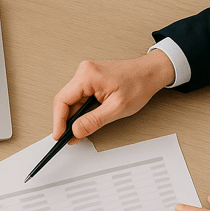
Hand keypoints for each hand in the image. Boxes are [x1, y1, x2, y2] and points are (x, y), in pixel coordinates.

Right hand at [51, 49, 174, 142]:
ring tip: (81, 131)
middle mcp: (84, 72)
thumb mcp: (117, 108)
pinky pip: (80, 97)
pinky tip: (86, 120)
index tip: (59, 136)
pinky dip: (81, 110)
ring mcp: (87, 74)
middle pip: (66, 101)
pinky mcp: (91, 79)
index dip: (58, 121)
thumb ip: (93, 121)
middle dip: (67, 121)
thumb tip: (75, 131)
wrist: (150, 73)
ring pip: (73, 100)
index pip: (62, 100)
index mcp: (87, 76)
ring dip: (75, 117)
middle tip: (70, 138)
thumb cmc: (139, 84)